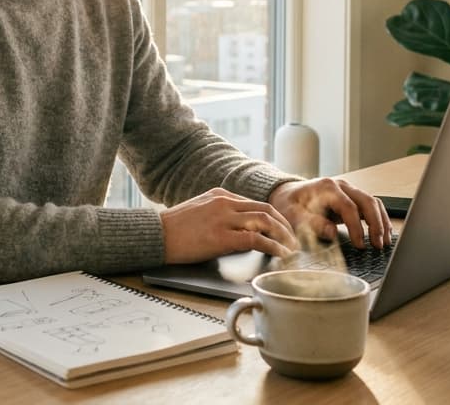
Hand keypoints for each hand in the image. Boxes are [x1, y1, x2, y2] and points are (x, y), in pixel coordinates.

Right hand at [159, 187, 297, 263]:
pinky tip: (279, 255)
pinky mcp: (222, 237)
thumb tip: (235, 227)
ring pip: (266, 221)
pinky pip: (256, 239)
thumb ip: (218, 213)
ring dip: (283, 236)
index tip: (281, 229)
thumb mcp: (198, 210)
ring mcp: (224, 218)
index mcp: (220, 195)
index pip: (255, 203)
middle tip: (293, 240)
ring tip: (291, 249)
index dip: (273, 217)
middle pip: (266, 209)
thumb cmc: (173, 228)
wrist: (155, 235)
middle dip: (284, 225)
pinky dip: (273, 247)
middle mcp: (225, 203)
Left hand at [268, 177, 392, 248]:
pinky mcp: (351, 197)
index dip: (357, 227)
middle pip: (367, 201)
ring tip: (384, 242)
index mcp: (327, 188)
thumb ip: (311, 223)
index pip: (349, 207)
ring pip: (373, 202)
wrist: (287, 194)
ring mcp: (348, 190)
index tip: (360, 245)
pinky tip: (383, 232)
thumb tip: (332, 232)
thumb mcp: (293, 215)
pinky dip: (379, 218)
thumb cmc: (289, 205)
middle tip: (378, 245)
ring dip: (381, 221)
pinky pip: (370, 205)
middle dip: (376, 224)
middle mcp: (341, 185)